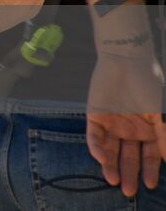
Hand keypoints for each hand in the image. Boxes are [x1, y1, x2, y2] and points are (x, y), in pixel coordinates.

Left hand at [86, 53, 165, 195]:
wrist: (126, 61)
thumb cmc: (149, 86)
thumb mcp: (161, 114)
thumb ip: (165, 137)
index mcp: (148, 131)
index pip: (149, 157)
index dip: (149, 170)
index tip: (149, 185)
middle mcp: (130, 130)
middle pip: (128, 157)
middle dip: (128, 174)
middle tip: (128, 191)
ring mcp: (112, 124)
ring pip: (110, 150)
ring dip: (110, 165)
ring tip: (112, 180)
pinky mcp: (95, 116)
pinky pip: (94, 136)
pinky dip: (96, 148)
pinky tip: (100, 158)